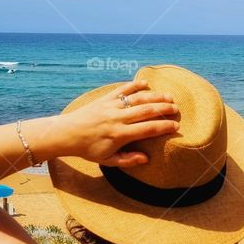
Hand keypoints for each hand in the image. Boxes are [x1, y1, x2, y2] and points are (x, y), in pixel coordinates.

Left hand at [52, 80, 178, 166]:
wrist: (67, 134)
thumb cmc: (88, 149)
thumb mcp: (107, 160)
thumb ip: (128, 160)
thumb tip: (146, 159)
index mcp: (120, 134)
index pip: (148, 129)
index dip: (164, 127)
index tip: (176, 126)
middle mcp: (118, 118)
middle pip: (147, 111)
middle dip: (164, 109)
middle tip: (177, 109)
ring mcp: (112, 106)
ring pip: (138, 98)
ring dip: (155, 96)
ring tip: (169, 96)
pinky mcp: (105, 99)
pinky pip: (122, 90)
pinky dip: (134, 85)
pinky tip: (146, 83)